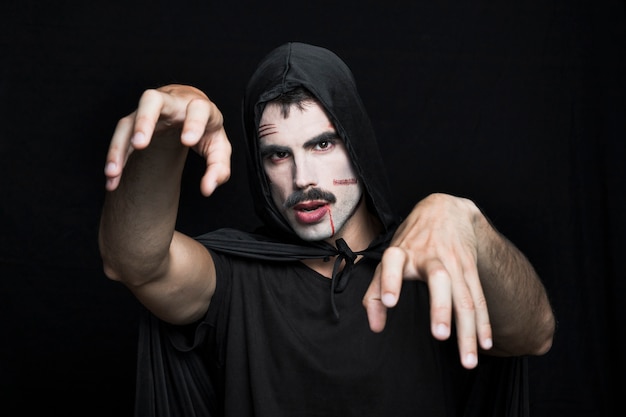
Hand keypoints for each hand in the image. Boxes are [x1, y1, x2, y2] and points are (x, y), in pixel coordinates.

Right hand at [104, 84, 231, 195]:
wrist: (189, 110)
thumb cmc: (207, 130)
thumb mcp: (219, 149)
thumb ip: (218, 170)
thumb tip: (207, 190)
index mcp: (199, 107)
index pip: (198, 108)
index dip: (194, 123)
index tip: (187, 141)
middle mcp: (171, 104)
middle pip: (153, 100)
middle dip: (144, 120)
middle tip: (139, 144)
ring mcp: (149, 112)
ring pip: (128, 121)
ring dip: (119, 146)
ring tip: (114, 172)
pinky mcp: (134, 123)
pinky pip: (120, 138)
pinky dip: (115, 158)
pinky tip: (112, 179)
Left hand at [363, 193, 492, 368]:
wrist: (446, 208)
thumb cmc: (412, 239)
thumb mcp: (390, 256)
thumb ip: (375, 292)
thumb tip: (375, 327)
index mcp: (402, 251)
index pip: (393, 261)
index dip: (391, 279)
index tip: (391, 301)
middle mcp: (429, 256)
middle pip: (439, 280)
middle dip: (441, 308)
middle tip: (440, 336)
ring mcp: (454, 263)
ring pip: (464, 297)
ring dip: (468, 330)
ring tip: (468, 361)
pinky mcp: (471, 269)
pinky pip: (479, 299)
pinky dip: (483, 324)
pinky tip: (484, 345)